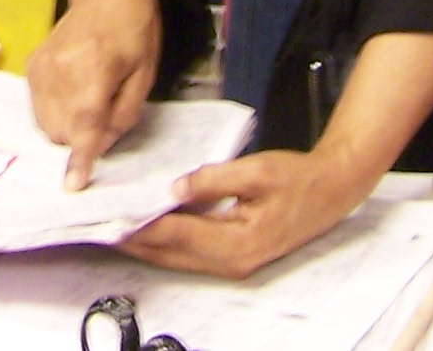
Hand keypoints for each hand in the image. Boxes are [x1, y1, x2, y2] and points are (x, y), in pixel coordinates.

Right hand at [26, 0, 159, 188]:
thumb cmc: (134, 29)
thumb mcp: (145, 74)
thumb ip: (123, 115)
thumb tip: (101, 145)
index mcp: (95, 69)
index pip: (84, 124)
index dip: (79, 159)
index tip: (72, 185)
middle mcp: (61, 69)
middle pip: (62, 132)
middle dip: (81, 138)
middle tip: (104, 115)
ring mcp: (41, 67)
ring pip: (46, 124)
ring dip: (67, 126)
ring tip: (88, 100)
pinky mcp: (32, 66)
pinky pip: (37, 108)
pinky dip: (55, 111)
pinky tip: (73, 91)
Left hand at [119, 145, 368, 278]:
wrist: (331, 191)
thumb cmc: (299, 180)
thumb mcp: (257, 172)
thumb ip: (213, 179)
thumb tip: (176, 187)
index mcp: (237, 244)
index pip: (176, 235)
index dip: (142, 226)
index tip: (113, 217)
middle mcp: (232, 261)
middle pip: (171, 253)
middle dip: (135, 240)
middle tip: (101, 224)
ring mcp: (233, 261)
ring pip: (179, 256)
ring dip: (149, 242)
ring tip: (117, 223)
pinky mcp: (235, 253)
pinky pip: (192, 249)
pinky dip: (169, 238)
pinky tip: (153, 222)